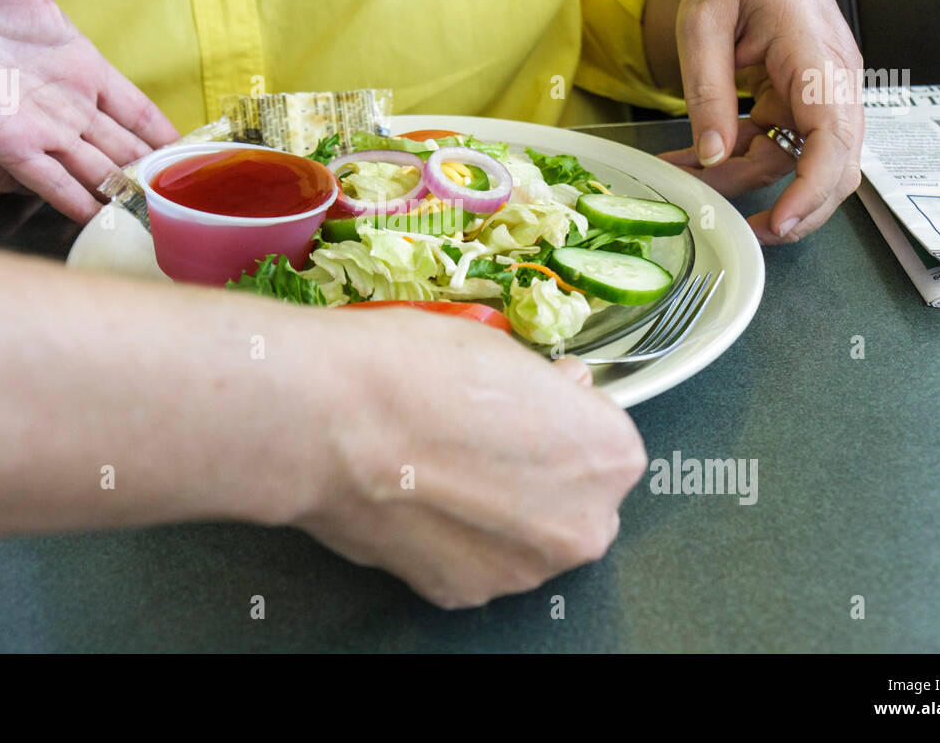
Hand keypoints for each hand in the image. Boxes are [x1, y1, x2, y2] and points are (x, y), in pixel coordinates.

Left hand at [0, 0, 179, 220]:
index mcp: (71, 60)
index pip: (130, 106)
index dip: (158, 129)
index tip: (189, 152)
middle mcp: (58, 100)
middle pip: (119, 146)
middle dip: (150, 172)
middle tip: (188, 198)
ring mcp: (32, 124)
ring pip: (93, 170)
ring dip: (123, 194)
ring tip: (160, 220)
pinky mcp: (3, 141)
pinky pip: (50, 181)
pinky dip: (78, 204)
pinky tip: (106, 224)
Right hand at [295, 314, 646, 607]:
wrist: (331, 420)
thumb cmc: (412, 372)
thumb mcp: (501, 348)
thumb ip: (545, 388)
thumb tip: (552, 393)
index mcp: (608, 455)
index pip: (602, 435)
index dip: (559, 414)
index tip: (528, 403)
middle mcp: (580, 525)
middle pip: (574, 497)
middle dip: (539, 471)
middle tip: (481, 436)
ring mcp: (521, 568)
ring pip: (524, 536)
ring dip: (498, 510)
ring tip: (439, 464)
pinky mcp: (463, 591)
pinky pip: (473, 559)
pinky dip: (453, 536)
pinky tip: (418, 495)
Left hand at [658, 0, 863, 243]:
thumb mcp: (702, 23)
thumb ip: (707, 89)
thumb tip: (713, 155)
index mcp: (814, 54)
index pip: (835, 135)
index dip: (814, 188)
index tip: (783, 222)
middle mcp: (832, 77)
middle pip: (835, 164)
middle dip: (793, 206)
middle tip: (743, 231)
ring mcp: (821, 90)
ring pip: (798, 160)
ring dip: (745, 179)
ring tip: (683, 176)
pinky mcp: (801, 98)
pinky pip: (780, 143)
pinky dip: (741, 159)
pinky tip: (695, 160)